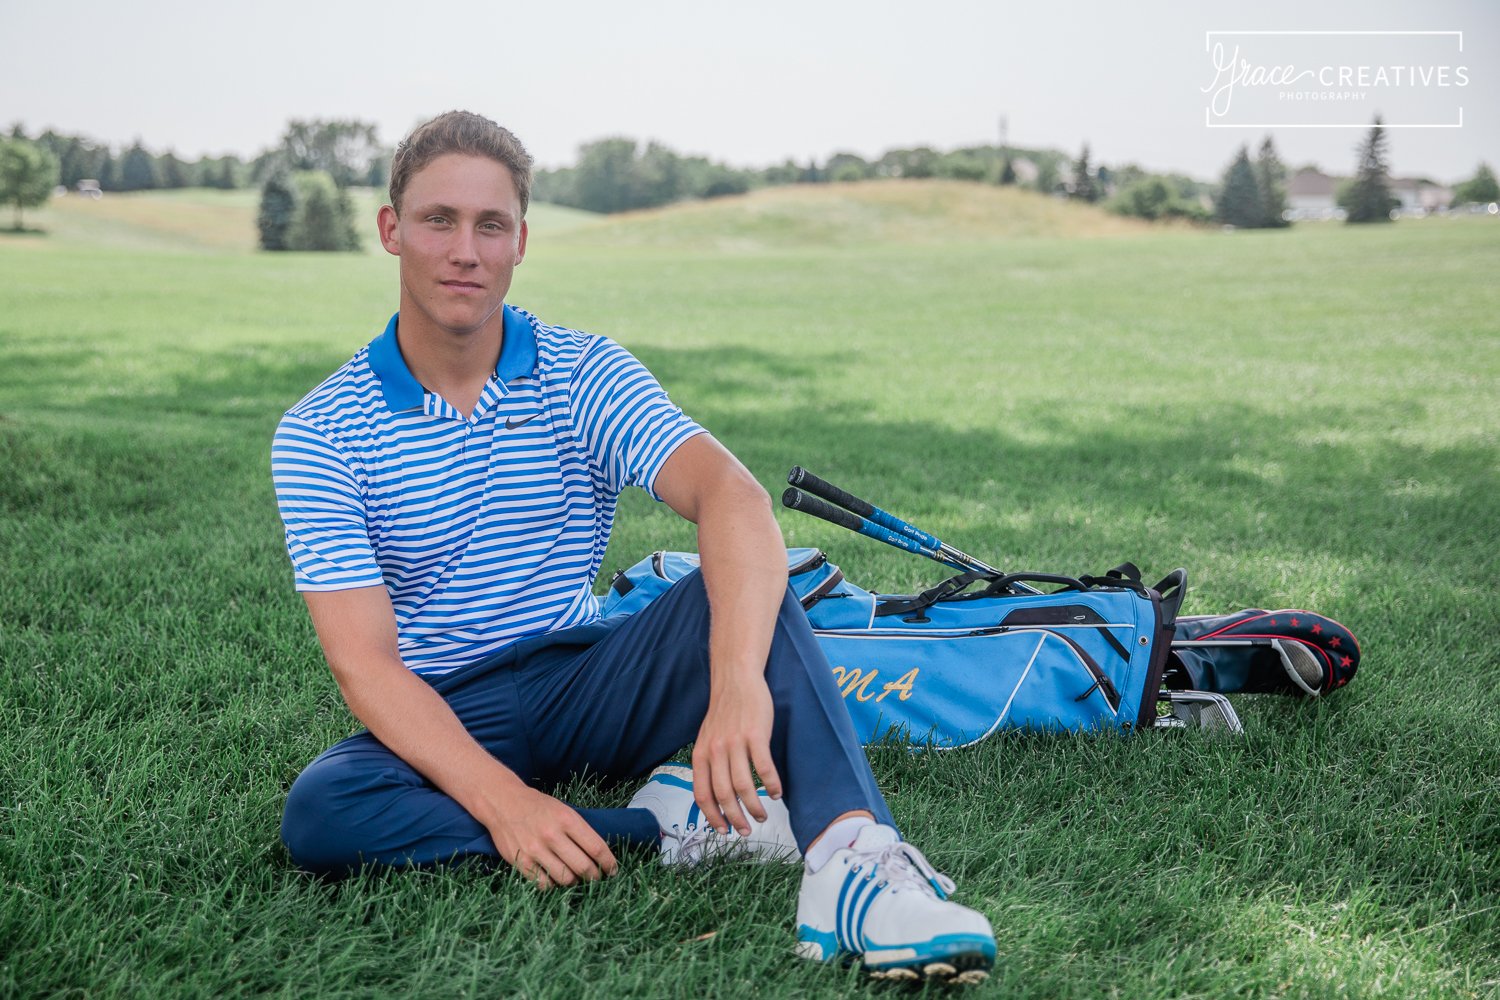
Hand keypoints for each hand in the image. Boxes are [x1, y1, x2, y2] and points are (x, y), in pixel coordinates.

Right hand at [484, 785, 617, 888]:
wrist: (503, 802)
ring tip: (575, 878)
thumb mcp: (563, 810)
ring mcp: (536, 849)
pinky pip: (544, 884)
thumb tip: (599, 855)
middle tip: (596, 878)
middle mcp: (552, 835)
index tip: (612, 870)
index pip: (596, 847)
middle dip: (594, 876)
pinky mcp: (521, 861)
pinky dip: (553, 885)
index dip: (608, 863)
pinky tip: (555, 878)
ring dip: (575, 882)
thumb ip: (579, 831)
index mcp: (567, 819)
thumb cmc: (538, 807)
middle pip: (583, 867)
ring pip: (566, 879)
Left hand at [691, 675, 781, 836]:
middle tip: (746, 830)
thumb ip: (709, 763)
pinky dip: (771, 784)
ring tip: (762, 815)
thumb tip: (716, 795)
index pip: (702, 794)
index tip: (723, 830)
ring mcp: (736, 742)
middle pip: (724, 794)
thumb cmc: (725, 711)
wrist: (736, 679)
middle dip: (735, 818)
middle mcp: (716, 750)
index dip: (712, 816)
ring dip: (755, 806)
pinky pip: (764, 767)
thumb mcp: (708, 738)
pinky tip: (776, 793)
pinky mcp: (756, 734)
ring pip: (744, 785)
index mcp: (701, 754)